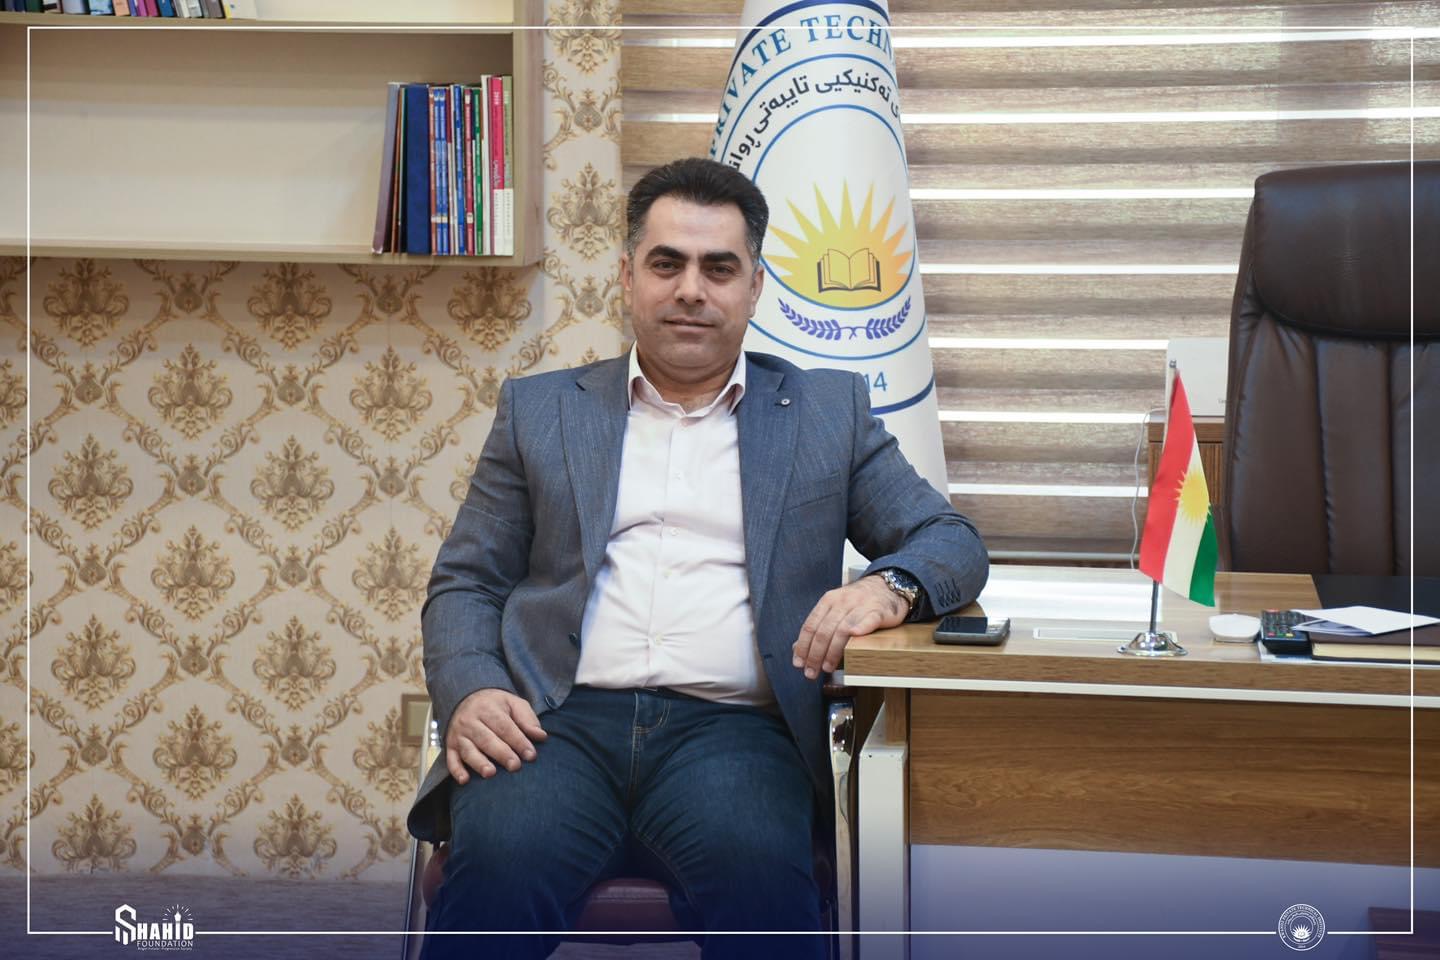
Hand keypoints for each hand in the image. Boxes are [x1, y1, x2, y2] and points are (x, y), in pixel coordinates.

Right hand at [444, 688, 547, 783]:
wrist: (466, 698)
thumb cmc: (496, 705)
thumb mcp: (513, 703)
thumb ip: (527, 719)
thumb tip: (541, 736)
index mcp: (488, 708)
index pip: (504, 726)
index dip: (518, 741)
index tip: (531, 755)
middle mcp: (470, 721)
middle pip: (486, 739)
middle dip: (501, 753)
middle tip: (515, 766)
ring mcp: (459, 734)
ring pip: (468, 750)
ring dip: (479, 762)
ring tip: (490, 773)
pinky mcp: (450, 745)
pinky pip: (451, 759)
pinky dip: (456, 770)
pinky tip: (464, 780)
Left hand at [792, 575, 909, 679]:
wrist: (887, 587)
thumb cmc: (859, 603)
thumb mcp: (835, 610)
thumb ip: (818, 627)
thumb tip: (796, 648)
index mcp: (828, 601)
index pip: (810, 626)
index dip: (803, 647)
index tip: (799, 663)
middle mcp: (842, 602)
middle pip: (824, 631)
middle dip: (815, 654)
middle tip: (812, 672)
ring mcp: (861, 605)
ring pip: (843, 629)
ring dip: (833, 651)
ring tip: (827, 667)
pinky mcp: (878, 610)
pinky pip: (868, 620)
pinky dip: (860, 628)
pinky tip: (853, 638)